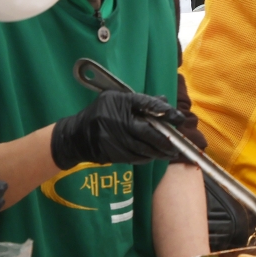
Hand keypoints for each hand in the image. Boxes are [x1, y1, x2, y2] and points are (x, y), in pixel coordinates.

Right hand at [50, 91, 206, 169]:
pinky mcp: (112, 153)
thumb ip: (141, 101)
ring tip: (170, 153)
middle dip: (165, 140)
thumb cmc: (99, 113)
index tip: (179, 118)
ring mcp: (114, 138)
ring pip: (143, 148)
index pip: (147, 105)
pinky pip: (134, 157)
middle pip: (148, 132)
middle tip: (177, 145)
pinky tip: (154, 156)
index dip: (165, 112)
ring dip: (159, 152)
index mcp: (120, 102)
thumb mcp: (117, 99)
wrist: (75, 135)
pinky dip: (146, 157)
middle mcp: (118, 120)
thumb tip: (164, 101)